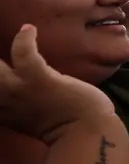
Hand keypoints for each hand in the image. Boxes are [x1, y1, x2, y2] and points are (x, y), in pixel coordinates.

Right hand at [0, 25, 115, 142]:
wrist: (86, 134)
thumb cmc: (61, 125)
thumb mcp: (26, 118)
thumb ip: (10, 105)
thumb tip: (10, 88)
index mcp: (0, 111)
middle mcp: (3, 102)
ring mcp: (19, 90)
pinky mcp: (39, 79)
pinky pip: (23, 53)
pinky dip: (24, 39)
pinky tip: (28, 29)